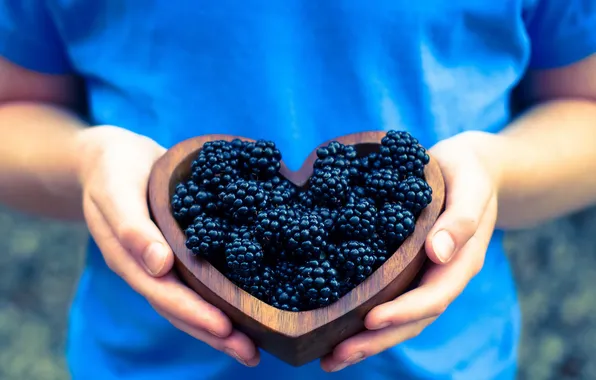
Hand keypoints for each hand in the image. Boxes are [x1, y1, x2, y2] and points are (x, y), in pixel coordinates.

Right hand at [76, 126, 259, 366]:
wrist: (115, 159)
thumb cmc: (113, 170)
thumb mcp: (115, 190)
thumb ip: (132, 227)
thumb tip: (159, 266)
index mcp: (130, 259)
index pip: (163, 294)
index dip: (194, 313)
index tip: (224, 328)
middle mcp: (149, 269)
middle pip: (181, 310)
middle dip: (215, 333)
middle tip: (251, 353)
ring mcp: (164, 264)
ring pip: (192, 302)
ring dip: (220, 327)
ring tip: (253, 347)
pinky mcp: (180, 253)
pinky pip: (200, 282)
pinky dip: (221, 299)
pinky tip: (246, 309)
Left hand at [320, 131, 501, 371]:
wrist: (469, 168)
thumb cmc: (469, 172)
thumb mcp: (470, 186)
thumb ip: (460, 219)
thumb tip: (439, 253)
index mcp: (461, 261)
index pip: (433, 296)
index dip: (403, 312)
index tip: (370, 319)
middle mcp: (442, 276)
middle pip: (412, 320)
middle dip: (375, 341)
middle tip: (334, 358)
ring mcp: (425, 276)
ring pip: (399, 318)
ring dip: (366, 341)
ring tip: (329, 359)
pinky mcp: (408, 269)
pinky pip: (389, 298)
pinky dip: (366, 319)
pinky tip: (338, 327)